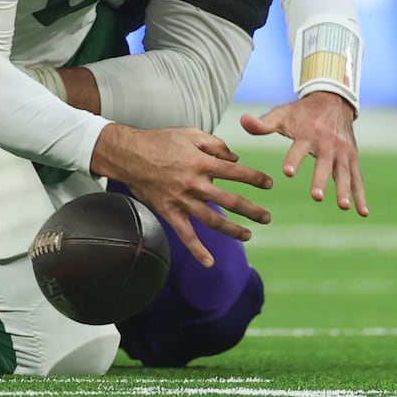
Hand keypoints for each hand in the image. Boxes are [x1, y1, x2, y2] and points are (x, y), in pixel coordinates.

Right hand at [90, 123, 272, 266]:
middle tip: (266, 217)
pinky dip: (197, 250)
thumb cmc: (160, 140)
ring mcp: (182, 199)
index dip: (255, 178)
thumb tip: (235, 158)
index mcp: (201, 162)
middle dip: (251, 210)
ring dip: (233, 230)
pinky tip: (209, 262)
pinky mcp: (169, 211)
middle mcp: (194, 183)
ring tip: (248, 235)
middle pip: (230, 200)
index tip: (268, 184)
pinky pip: (185, 234)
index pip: (236, 172)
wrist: (128, 154)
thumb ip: (215, 144)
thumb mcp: (190, 133)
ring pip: (212, 219)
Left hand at [241, 91, 367, 216]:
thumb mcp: (282, 114)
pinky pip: (357, 178)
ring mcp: (342, 152)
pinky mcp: (352, 158)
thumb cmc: (302, 113)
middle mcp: (327, 143)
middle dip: (321, 179)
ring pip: (344, 173)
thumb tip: (242, 120)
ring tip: (343, 206)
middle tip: (316, 197)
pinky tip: (362, 212)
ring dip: (345, 190)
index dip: (293, 159)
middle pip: (324, 164)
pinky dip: (361, 194)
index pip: (298, 148)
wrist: (333, 101)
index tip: (287, 172)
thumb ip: (262, 123)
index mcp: (308, 134)